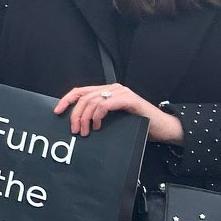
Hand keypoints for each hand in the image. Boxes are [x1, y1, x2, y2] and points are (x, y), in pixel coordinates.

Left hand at [54, 83, 182, 143]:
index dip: (67, 100)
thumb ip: (97, 117)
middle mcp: (113, 89)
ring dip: (85, 118)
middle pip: (84, 97)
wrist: (162, 128)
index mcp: (106, 92)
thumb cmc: (138, 125)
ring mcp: (121, 92)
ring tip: (85, 131)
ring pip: (92, 101)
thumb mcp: (112, 120)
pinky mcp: (129, 99)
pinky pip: (106, 104)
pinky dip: (98, 115)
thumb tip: (77, 125)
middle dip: (75, 114)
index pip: (80, 91)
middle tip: (74, 129)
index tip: (57, 111)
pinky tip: (97, 125)